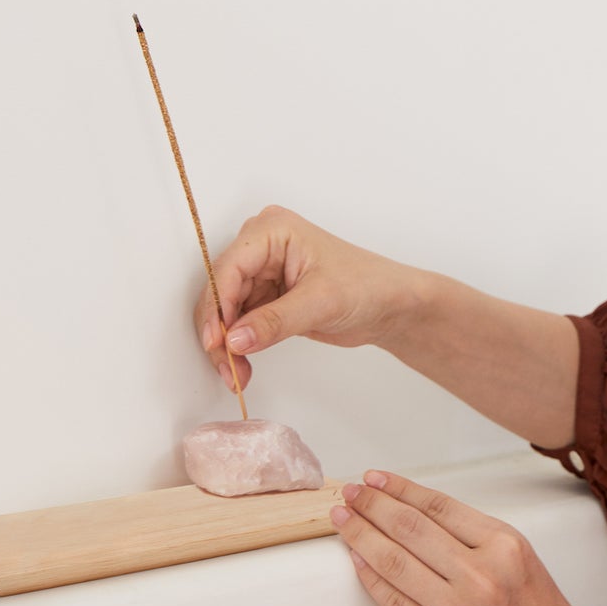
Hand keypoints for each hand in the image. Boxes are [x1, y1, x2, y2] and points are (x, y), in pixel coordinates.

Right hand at [192, 205, 422, 395]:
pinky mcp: (267, 297)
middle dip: (219, 332)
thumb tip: (233, 340)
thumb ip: (274, 321)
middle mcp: (261, 247)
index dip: (217, 306)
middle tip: (226, 367)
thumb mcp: (321, 302)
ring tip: (237, 375)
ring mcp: (262, 273)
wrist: (390, 306)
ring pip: (226, 312)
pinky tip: (242, 367)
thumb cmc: (367, 286)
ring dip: (227, 346)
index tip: (216, 341)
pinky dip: (238, 347)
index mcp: (272, 230)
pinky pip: (239, 323)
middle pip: (220, 292)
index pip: (229, 268)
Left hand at [331, 468, 599, 605]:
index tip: (376, 478)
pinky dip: (370, 577)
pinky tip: (356, 559)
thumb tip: (420, 512)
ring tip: (343, 519)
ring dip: (361, 535)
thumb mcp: (523, 560)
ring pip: (394, 562)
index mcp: (505, 546)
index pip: (439, 506)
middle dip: (373, 505)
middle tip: (351, 492)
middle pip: (410, 528)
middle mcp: (481, 575)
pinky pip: (394, 603)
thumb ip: (479, 537)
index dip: (401, 489)